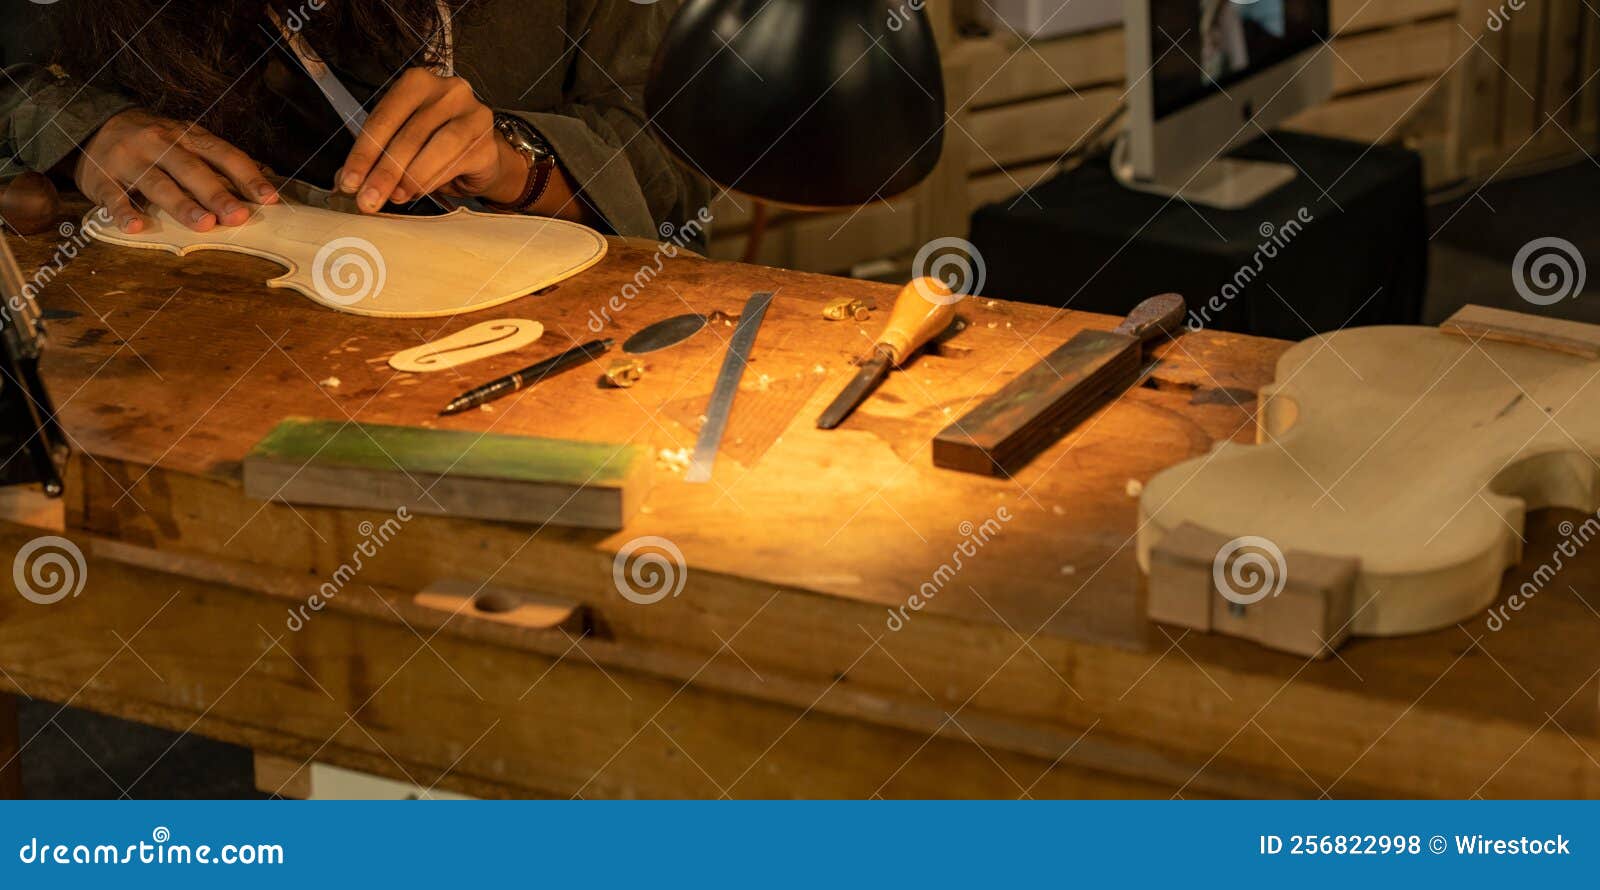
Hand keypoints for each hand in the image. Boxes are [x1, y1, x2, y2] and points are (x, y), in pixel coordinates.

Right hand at [75, 110, 278, 233]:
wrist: (92, 126)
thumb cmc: (156, 144)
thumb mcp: (187, 142)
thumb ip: (220, 161)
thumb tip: (266, 182)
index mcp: (187, 135)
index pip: (222, 154)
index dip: (247, 176)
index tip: (270, 199)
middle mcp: (159, 143)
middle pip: (191, 169)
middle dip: (216, 193)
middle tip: (237, 216)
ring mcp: (129, 159)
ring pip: (158, 183)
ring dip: (181, 205)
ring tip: (203, 225)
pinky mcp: (102, 177)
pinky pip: (113, 195)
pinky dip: (124, 211)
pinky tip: (136, 226)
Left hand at [337, 68, 525, 211]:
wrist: (481, 158)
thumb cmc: (436, 146)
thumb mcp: (402, 143)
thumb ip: (377, 155)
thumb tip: (347, 181)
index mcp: (418, 82)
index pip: (384, 117)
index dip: (363, 152)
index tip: (349, 182)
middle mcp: (448, 91)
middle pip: (409, 133)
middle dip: (384, 171)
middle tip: (367, 198)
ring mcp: (473, 114)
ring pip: (435, 146)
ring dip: (409, 177)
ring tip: (393, 197)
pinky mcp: (488, 143)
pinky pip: (456, 163)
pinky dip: (432, 181)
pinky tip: (416, 193)